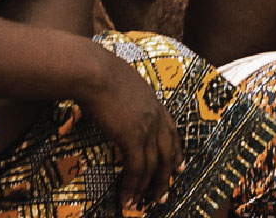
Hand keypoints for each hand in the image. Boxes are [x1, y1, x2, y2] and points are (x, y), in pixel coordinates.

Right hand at [78, 49, 184, 209]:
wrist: (95, 71)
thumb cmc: (99, 71)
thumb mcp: (120, 82)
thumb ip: (123, 95)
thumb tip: (111, 100)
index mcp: (154, 101)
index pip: (171, 131)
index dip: (176, 151)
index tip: (179, 167)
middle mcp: (155, 116)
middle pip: (167, 152)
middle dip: (166, 176)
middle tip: (163, 196)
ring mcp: (146, 127)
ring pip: (153, 165)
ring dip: (147, 188)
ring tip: (141, 203)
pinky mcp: (133, 137)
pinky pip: (137, 168)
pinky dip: (132, 186)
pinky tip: (126, 198)